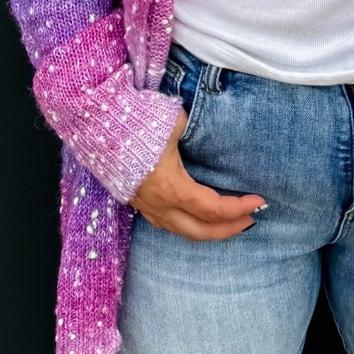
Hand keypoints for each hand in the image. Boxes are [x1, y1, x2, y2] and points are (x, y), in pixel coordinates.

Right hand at [130, 106, 267, 238]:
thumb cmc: (136, 122)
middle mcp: (158, 205)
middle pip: (200, 231)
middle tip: (249, 220)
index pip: (213, 209)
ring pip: (181, 231)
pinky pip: (166, 224)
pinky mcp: (135, 202)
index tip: (259, 201)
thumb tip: (207, 132)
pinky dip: (187, 225)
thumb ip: (195, 130)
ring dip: (207, 230)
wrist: (94, 123)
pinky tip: (195, 217)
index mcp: (172, 188)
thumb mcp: (173, 122)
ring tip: (227, 222)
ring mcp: (144, 206)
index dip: (239, 208)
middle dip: (228, 229)